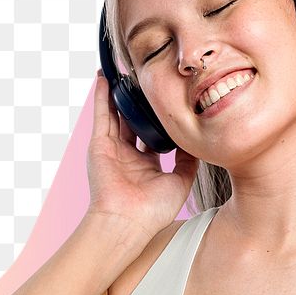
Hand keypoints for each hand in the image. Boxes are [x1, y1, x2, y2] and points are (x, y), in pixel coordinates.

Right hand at [86, 71, 199, 236]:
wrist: (127, 221)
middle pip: (133, 122)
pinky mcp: (99, 145)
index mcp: (145, 166)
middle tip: (145, 82)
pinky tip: (105, 78)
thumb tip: (196, 143)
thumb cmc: (153, 211)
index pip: (152, 137)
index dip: (159, 121)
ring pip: (115, 114)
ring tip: (124, 73)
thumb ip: (187, 161)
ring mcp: (111, 150)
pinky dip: (101, 96)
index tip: (168, 104)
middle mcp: (127, 156)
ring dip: (118, 94)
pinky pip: (101, 114)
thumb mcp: (180, 182)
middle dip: (138, 103)